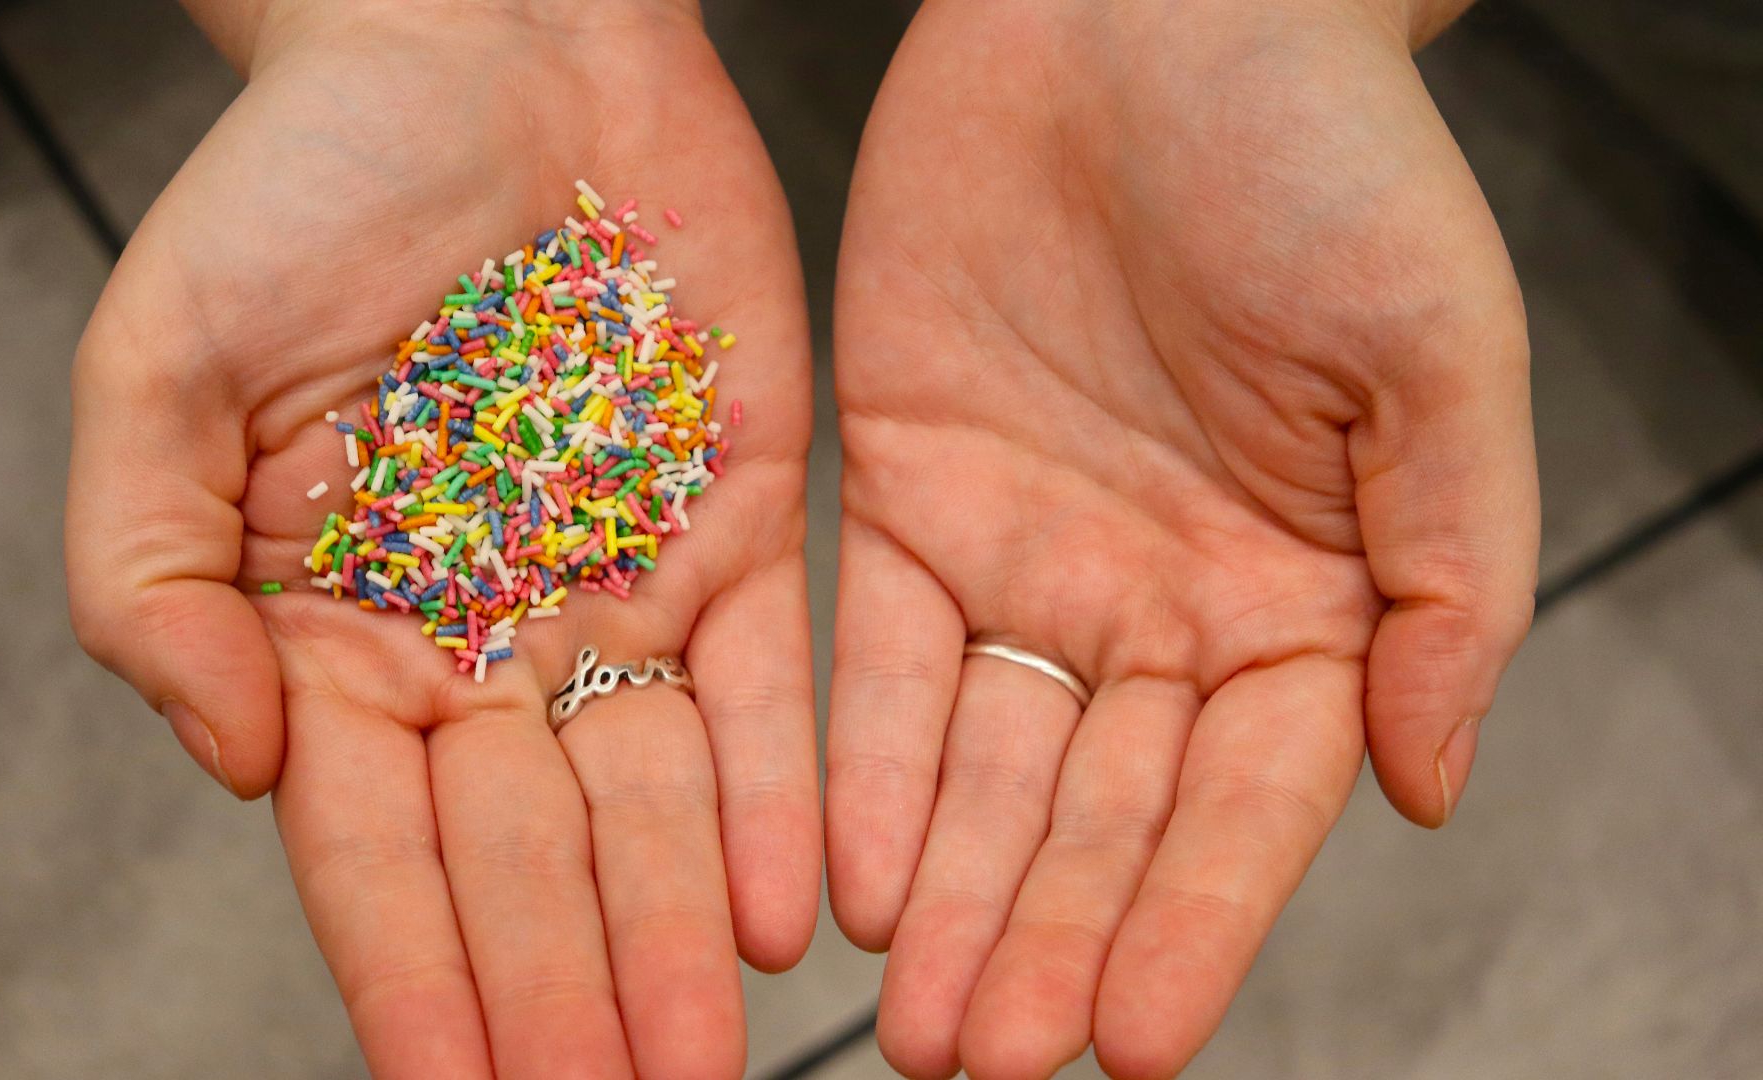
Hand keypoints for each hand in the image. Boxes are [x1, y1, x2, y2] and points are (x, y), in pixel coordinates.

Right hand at [65, 2, 818, 1075]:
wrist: (487, 43)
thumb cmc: (302, 184)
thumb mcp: (157, 369)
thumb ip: (153, 576)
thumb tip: (229, 760)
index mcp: (339, 626)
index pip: (372, 844)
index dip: (412, 975)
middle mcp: (486, 634)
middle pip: (525, 851)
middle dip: (559, 992)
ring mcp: (616, 584)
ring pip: (652, 800)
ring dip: (667, 937)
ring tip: (689, 1061)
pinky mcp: (736, 522)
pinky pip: (763, 686)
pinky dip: (773, 797)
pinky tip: (776, 912)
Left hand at [826, 0, 1535, 1075]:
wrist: (1146, 6)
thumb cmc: (1324, 156)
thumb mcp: (1438, 364)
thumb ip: (1447, 586)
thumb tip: (1434, 787)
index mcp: (1300, 594)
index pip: (1246, 803)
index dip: (1192, 923)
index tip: (1137, 1048)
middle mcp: (1158, 600)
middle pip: (1095, 810)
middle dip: (1043, 938)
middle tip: (981, 1062)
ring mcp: (1026, 552)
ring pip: (981, 763)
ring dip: (947, 893)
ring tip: (913, 1022)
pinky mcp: (903, 489)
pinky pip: (874, 657)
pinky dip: (860, 766)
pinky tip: (846, 874)